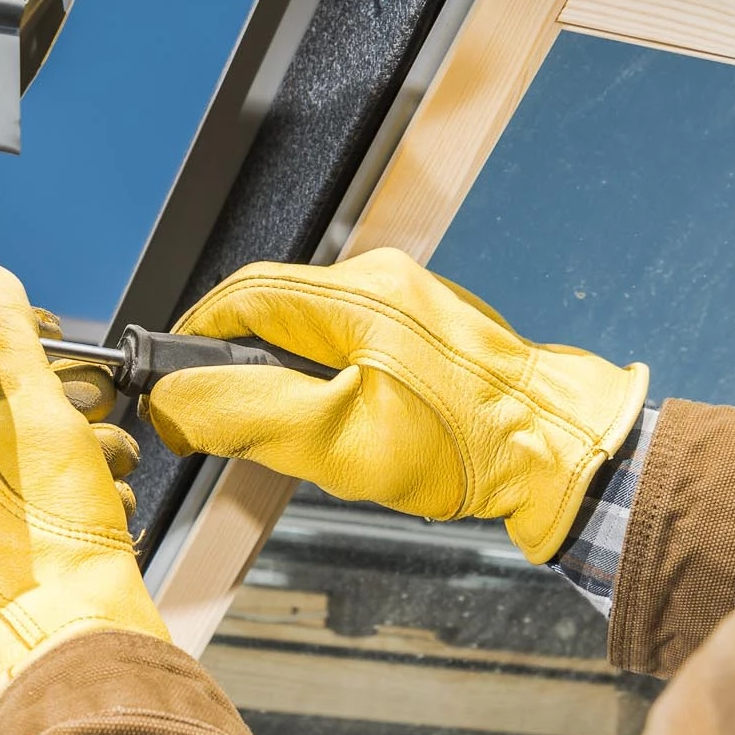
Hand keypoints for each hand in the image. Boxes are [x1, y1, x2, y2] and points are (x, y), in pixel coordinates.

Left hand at [0, 252, 166, 734]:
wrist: (66, 659)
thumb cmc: (42, 542)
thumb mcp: (24, 398)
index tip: (45, 342)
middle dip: (45, 396)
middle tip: (89, 409)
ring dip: (65, 450)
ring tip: (106, 468)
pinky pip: (6, 516)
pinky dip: (56, 505)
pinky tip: (96, 512)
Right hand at [141, 247, 646, 562]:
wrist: (561, 453)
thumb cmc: (468, 448)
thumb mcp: (338, 441)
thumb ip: (247, 413)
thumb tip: (174, 400)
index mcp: (358, 294)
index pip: (241, 295)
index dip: (196, 338)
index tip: (173, 383)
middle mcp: (386, 281)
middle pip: (275, 308)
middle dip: (242, 362)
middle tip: (231, 420)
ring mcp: (414, 300)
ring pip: (314, 327)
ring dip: (289, 375)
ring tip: (297, 432)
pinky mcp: (433, 328)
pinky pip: (355, 340)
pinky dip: (331, 378)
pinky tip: (349, 424)